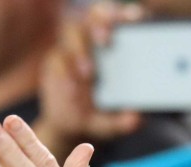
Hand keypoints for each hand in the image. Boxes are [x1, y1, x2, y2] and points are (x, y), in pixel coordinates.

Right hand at [36, 5, 142, 151]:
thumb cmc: (98, 115)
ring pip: (72, 33)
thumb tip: (135, 119)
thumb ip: (123, 121)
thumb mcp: (112, 122)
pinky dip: (65, 71)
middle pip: (94, 17)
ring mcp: (72, 49)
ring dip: (80, 49)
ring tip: (88, 73)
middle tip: (106, 40)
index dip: (126, 15)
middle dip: (100, 22)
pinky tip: (72, 88)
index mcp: (114, 49)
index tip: (135, 18)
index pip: (121, 22)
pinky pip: (57, 59)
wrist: (69, 125)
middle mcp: (93, 42)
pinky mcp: (55, 61)